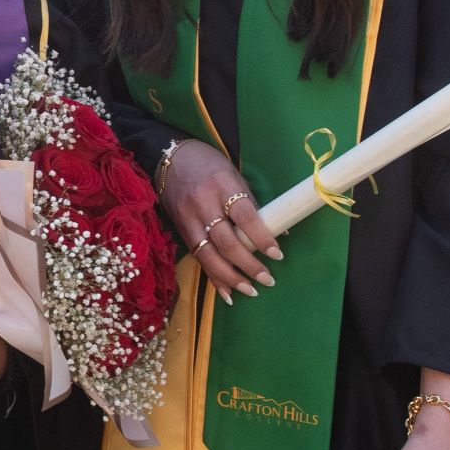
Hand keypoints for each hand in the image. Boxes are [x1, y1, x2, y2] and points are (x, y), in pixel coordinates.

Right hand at [156, 139, 280, 300]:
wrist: (170, 157)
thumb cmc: (209, 165)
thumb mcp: (233, 176)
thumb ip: (251, 205)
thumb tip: (279, 232)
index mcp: (222, 184)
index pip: (244, 215)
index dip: (260, 237)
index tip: (277, 254)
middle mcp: (203, 203)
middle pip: (225, 241)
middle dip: (247, 264)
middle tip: (267, 279)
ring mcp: (188, 218)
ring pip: (208, 255)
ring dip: (230, 277)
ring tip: (250, 290)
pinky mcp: (180, 230)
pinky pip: (197, 257)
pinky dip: (213, 277)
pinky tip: (227, 293)